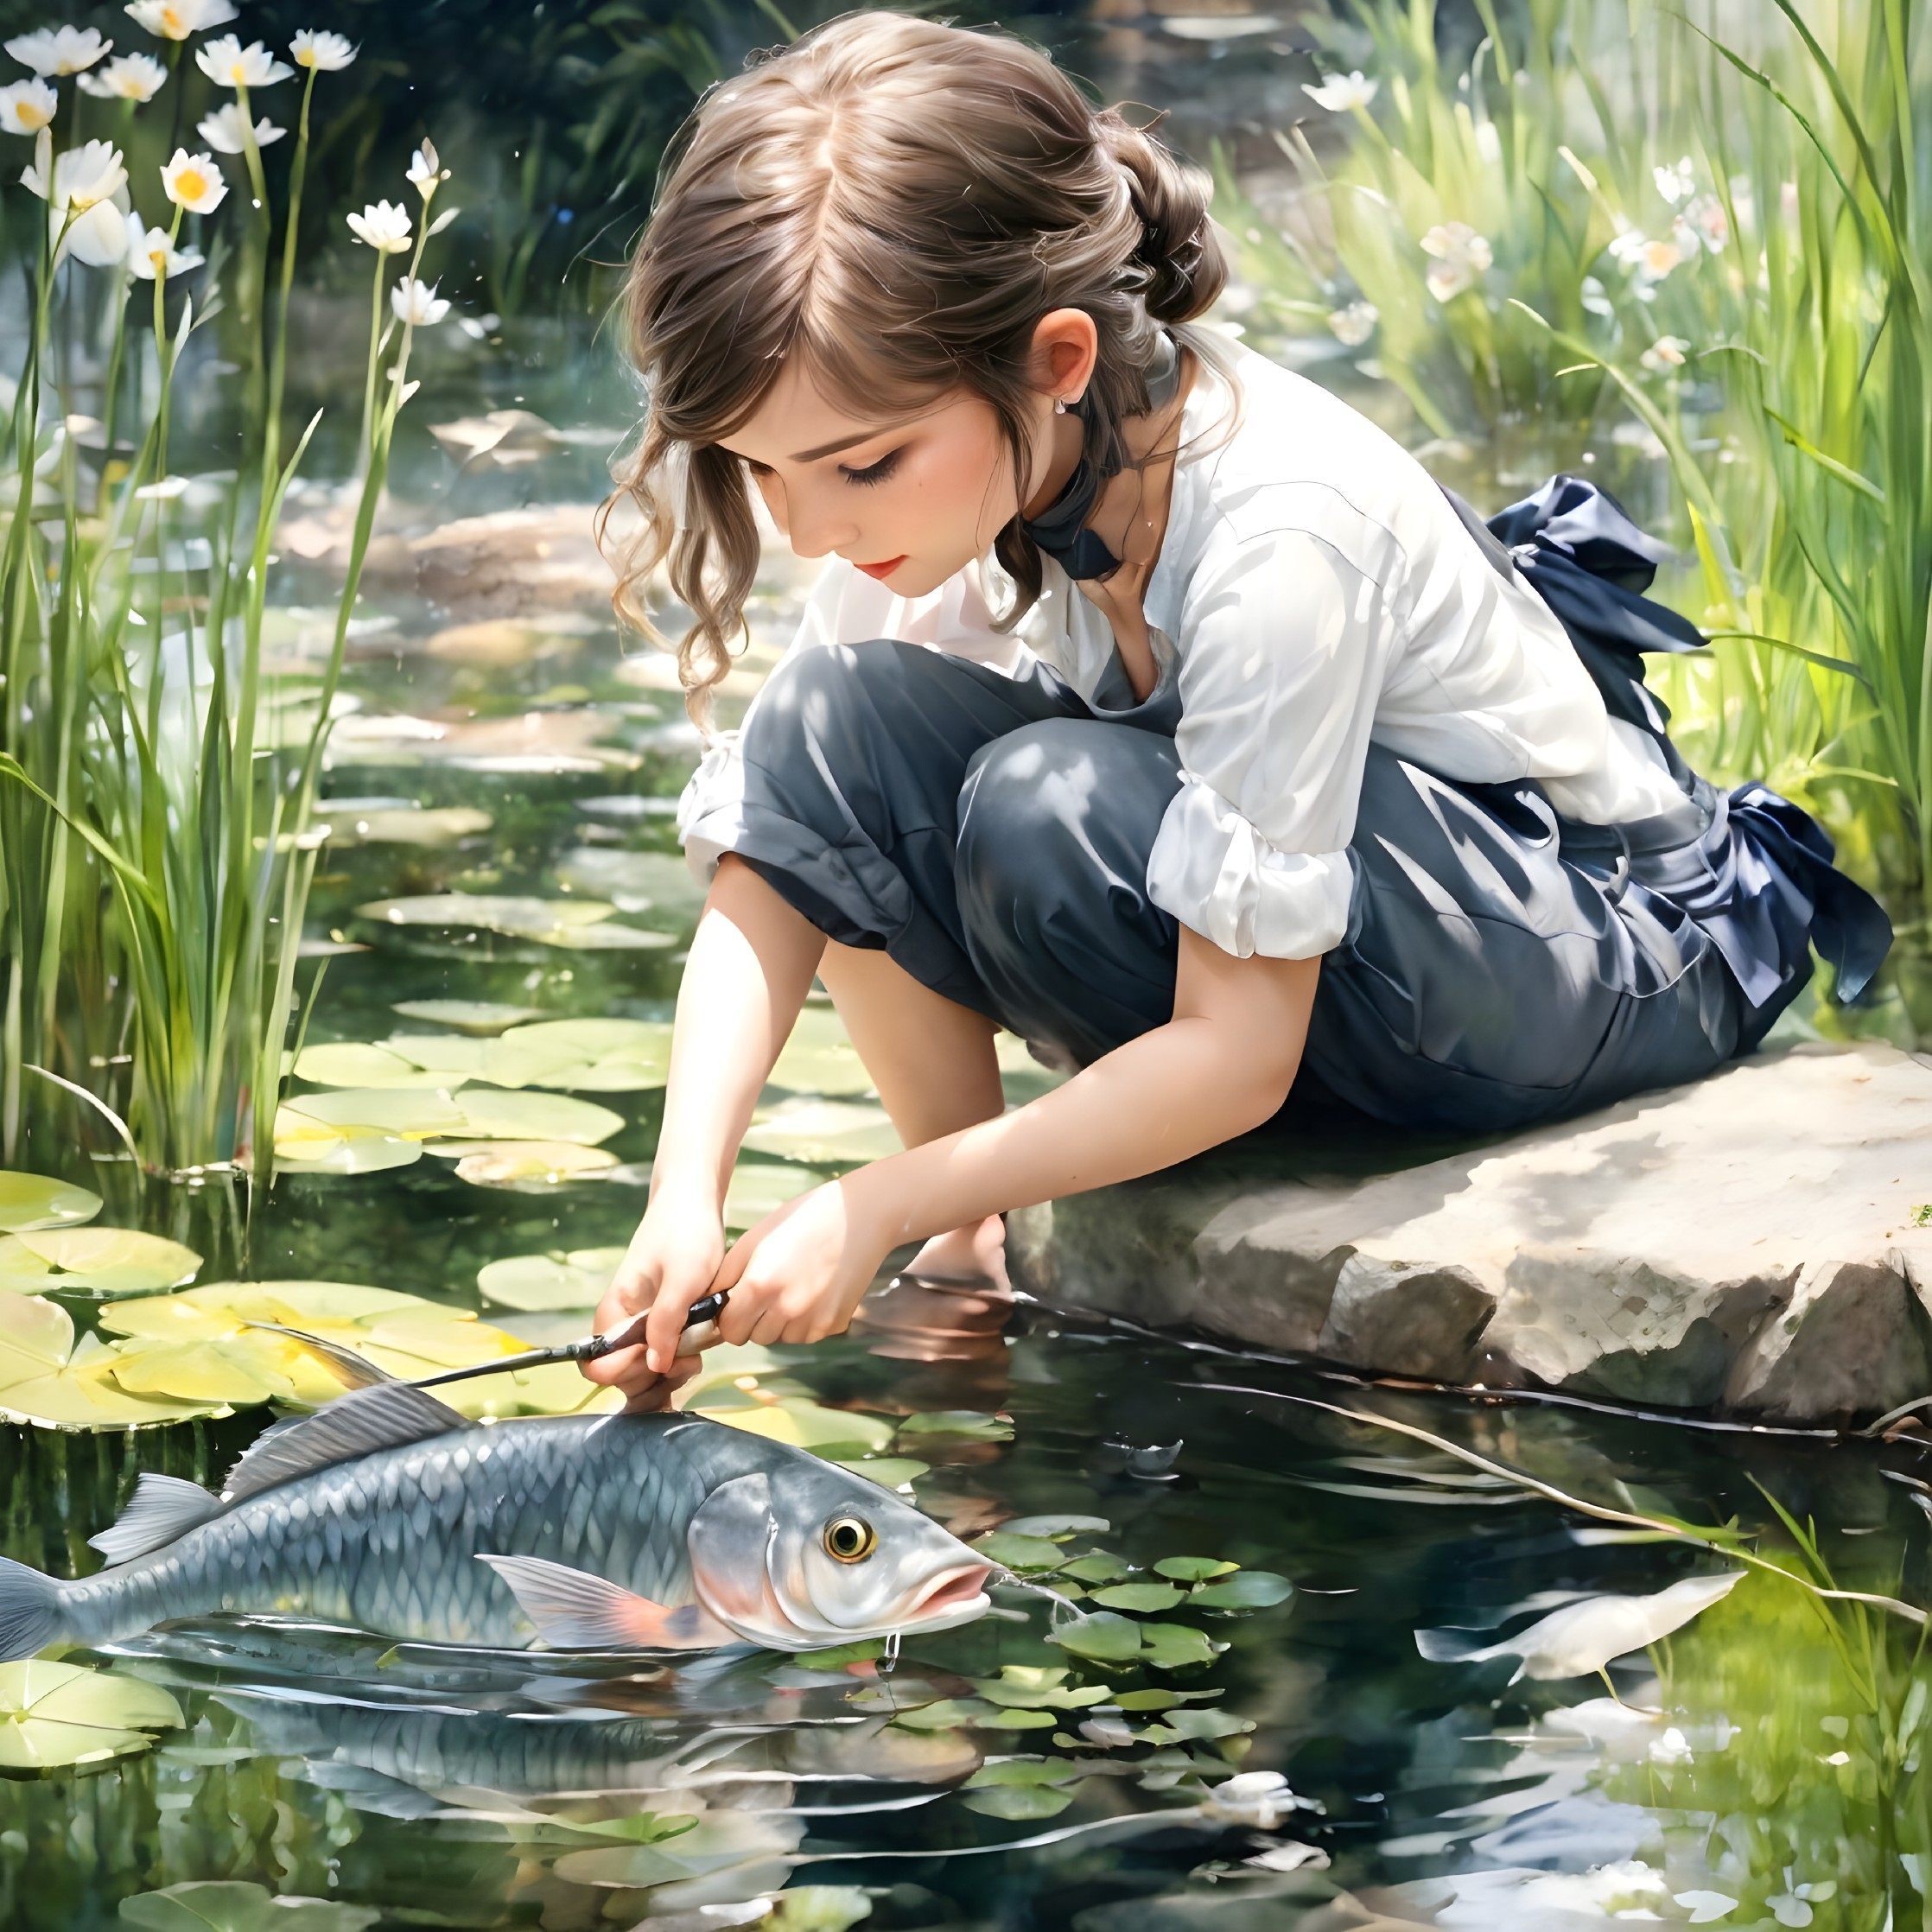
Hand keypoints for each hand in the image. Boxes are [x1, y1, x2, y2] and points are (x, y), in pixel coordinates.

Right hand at [580, 1192, 726, 1409]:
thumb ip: (667, 1321)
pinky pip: (663, 1355)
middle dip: (653, 1379)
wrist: (696, 1201)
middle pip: (623, 1375)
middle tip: (689, 1362)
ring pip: (645, 1370)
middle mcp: (624, 1322)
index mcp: (616, 1310)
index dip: (627, 1372)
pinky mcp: (664, 1321)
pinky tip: (700, 1351)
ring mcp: (643, 1323)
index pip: (598, 1365)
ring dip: (669, 1374)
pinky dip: (679, 1362)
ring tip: (697, 1356)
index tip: (662, 1358)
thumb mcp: (684, 1277)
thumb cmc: (688, 1232)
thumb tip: (656, 1365)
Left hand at [711, 1177, 890, 1346]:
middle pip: (754, 1337)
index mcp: (760, 1286)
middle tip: (768, 1290)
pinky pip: (807, 1334)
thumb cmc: (803, 1219)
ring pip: (781, 1338)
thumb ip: (727, 1275)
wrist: (860, 1217)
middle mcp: (787, 1310)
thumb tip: (708, 1304)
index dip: (730, 1316)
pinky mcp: (835, 1325)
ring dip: (780, 1322)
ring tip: (793, 1286)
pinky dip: (805, 1321)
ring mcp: (814, 1321)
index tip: (738, 1301)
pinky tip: (815, 1290)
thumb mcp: (756, 1238)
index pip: (729, 1330)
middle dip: (754, 1320)